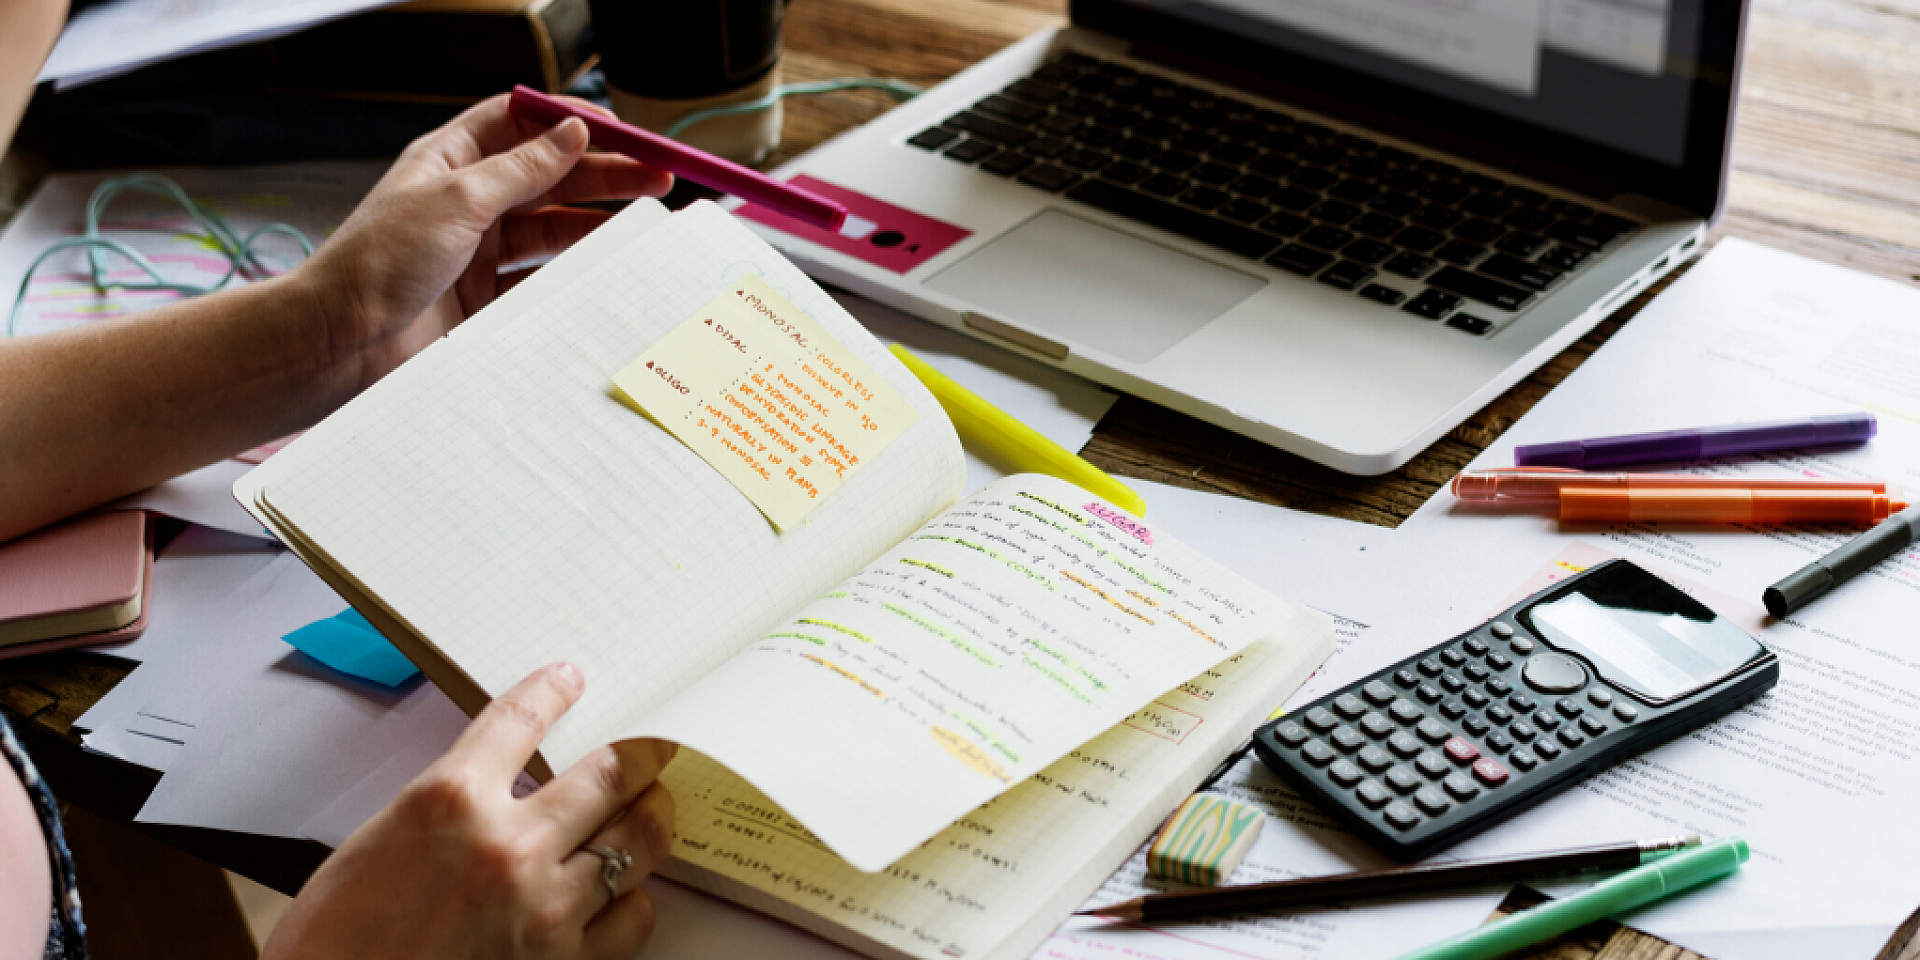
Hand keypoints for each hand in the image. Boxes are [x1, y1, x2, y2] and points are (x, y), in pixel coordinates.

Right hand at [262, 664, 677, 959]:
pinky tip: (621, 891)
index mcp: (449, 800)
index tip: (569, 681)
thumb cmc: (336, 938)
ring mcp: (542, 907)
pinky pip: (633, 916)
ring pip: (638, 840)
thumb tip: (510, 781)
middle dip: (638, 755)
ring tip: (647, 810)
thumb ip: (456, 801)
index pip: (522, 718)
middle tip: (651, 747)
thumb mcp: (382, 837)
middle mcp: (506, 846)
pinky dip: (632, 897)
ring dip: (646, 818)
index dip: (553, 692)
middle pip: (611, 774)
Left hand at [297, 94, 672, 390]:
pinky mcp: (483, 298)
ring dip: (595, 221)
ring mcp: (475, 251)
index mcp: (449, 161)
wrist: (341, 344)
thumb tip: (572, 134)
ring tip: (642, 220)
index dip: (570, 122)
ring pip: (549, 226)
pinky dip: (573, 272)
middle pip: (546, 175)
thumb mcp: (458, 199)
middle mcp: (464, 202)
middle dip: (602, 173)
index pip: (519, 123)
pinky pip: (540, 277)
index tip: (620, 130)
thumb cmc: (378, 263)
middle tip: (656, 175)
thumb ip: (522, 169)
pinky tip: (603, 268)